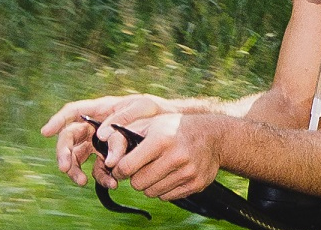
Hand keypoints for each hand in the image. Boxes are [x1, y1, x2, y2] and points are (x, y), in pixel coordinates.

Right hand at [41, 94, 171, 185]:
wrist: (170, 128)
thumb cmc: (153, 111)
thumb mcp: (140, 107)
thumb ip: (119, 119)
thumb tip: (100, 136)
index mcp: (99, 110)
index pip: (73, 111)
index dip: (57, 120)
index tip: (45, 132)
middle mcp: (95, 127)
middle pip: (70, 138)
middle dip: (64, 153)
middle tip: (66, 167)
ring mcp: (99, 144)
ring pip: (78, 157)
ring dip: (76, 170)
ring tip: (82, 181)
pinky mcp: (108, 159)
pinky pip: (98, 169)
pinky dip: (102, 178)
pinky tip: (111, 183)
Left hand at [105, 113, 221, 200]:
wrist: (213, 135)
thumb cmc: (173, 128)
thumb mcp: (149, 122)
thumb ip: (123, 135)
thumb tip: (106, 155)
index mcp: (161, 139)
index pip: (127, 166)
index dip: (119, 169)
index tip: (120, 167)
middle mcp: (176, 156)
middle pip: (138, 183)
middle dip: (135, 177)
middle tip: (141, 167)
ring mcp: (188, 172)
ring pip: (152, 192)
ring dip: (149, 184)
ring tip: (156, 170)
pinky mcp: (196, 184)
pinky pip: (167, 197)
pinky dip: (163, 189)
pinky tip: (169, 175)